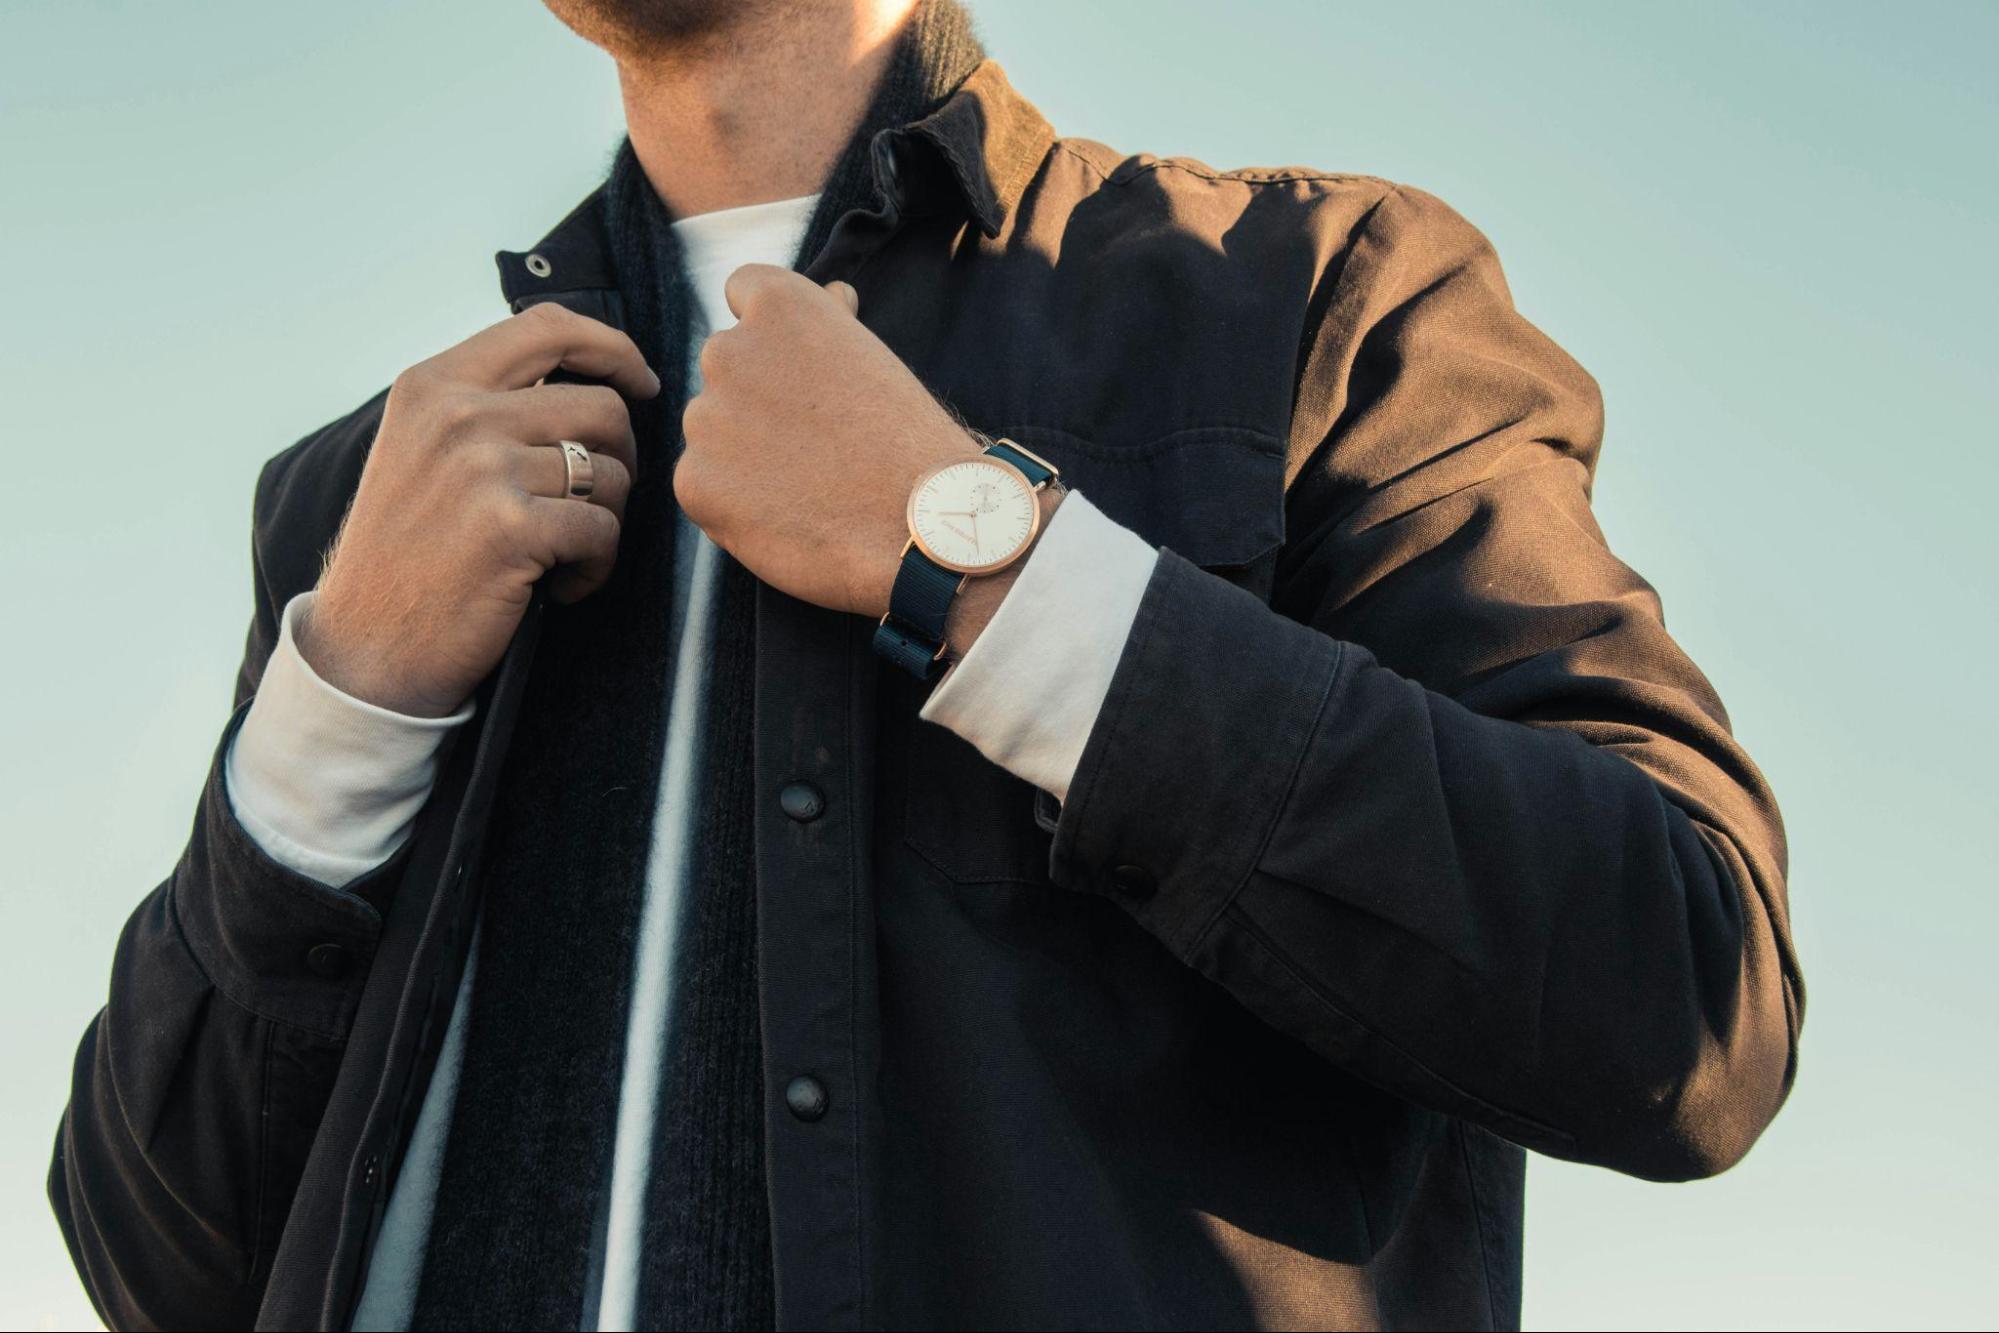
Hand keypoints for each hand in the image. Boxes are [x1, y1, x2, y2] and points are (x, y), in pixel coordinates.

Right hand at [306, 303, 660, 715]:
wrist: (367, 648)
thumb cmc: (411, 554)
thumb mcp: (425, 450)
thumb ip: (488, 404)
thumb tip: (590, 377)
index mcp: (433, 383)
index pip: (547, 327)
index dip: (612, 348)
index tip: (640, 382)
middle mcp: (456, 414)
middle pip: (602, 406)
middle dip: (620, 458)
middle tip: (592, 504)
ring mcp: (482, 468)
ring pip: (611, 473)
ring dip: (605, 521)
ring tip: (563, 553)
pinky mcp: (510, 528)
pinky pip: (604, 530)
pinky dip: (596, 568)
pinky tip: (560, 587)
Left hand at [675, 264, 981, 618]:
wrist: (918, 526)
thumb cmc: (907, 443)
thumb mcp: (875, 360)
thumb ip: (832, 325)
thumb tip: (834, 294)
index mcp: (778, 304)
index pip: (744, 291)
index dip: (773, 335)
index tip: (801, 372)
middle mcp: (728, 349)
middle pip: (725, 367)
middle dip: (757, 399)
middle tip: (815, 443)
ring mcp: (704, 417)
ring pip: (712, 430)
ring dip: (744, 453)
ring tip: (808, 486)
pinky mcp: (693, 481)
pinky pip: (703, 486)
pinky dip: (734, 504)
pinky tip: (787, 517)